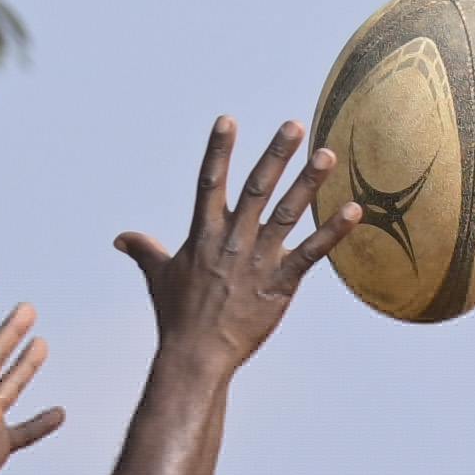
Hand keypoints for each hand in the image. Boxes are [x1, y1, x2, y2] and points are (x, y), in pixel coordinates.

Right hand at [118, 118, 358, 374]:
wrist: (195, 355)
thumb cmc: (176, 316)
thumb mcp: (158, 277)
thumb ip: (144, 250)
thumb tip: (121, 238)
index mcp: (203, 234)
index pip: (210, 182)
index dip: (218, 150)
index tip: (228, 120)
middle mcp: (232, 241)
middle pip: (256, 189)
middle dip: (275, 156)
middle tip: (294, 126)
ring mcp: (258, 262)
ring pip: (287, 214)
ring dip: (308, 183)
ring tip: (327, 155)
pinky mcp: (280, 285)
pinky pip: (311, 254)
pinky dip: (333, 233)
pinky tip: (354, 211)